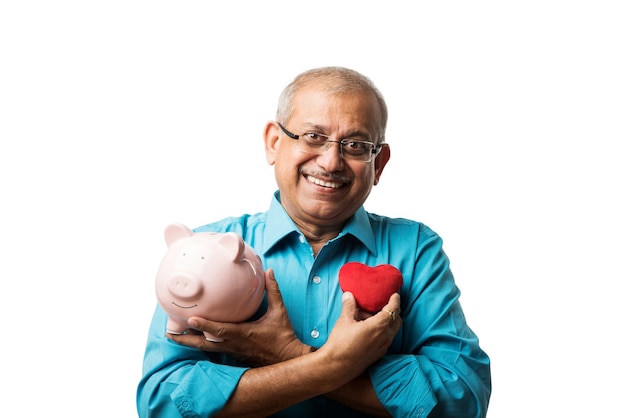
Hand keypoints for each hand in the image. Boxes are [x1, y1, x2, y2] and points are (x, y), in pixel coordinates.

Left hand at [167, 268, 307, 366]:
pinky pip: (214, 350)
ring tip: (173, 336)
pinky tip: (192, 340)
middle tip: (169, 333)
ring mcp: (233, 352)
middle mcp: (234, 344)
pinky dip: (201, 345)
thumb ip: (273, 291)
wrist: (287, 359)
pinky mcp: (234, 355)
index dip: (205, 325)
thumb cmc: (283, 336)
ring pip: (207, 348)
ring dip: (190, 343)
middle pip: (205, 344)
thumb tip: (268, 272)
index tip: (190, 320)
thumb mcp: (280, 312)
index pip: (220, 330)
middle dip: (186, 339)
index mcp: (244, 333)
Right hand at [319, 291, 401, 378]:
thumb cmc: (340, 343)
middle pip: (397, 321)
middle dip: (394, 311)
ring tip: (371, 317)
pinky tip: (369, 330)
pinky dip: (383, 332)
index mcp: (379, 326)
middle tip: (385, 304)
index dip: (395, 301)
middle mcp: (385, 337)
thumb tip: (349, 295)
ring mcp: (383, 348)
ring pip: (392, 331)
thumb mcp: (344, 320)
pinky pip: (386, 340)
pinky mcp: (378, 355)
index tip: (395, 295)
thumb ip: (349, 306)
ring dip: (387, 323)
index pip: (393, 310)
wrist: (336, 366)